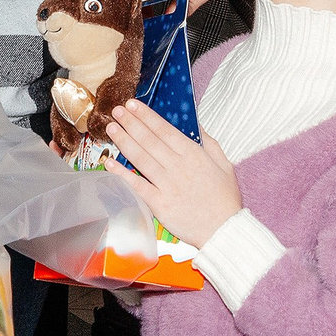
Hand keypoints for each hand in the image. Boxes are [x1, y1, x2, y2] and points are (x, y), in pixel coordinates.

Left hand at [104, 99, 242, 248]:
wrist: (224, 230)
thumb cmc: (224, 198)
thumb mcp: (224, 163)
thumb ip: (208, 141)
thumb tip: (195, 122)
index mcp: (193, 154)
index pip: (164, 130)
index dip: (146, 116)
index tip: (132, 105)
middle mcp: (178, 166)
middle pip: (149, 140)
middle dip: (131, 123)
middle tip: (116, 110)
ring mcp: (167, 185)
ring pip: (141, 158)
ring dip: (124, 141)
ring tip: (111, 128)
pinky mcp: (160, 204)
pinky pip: (138, 186)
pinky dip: (123, 174)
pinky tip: (110, 163)